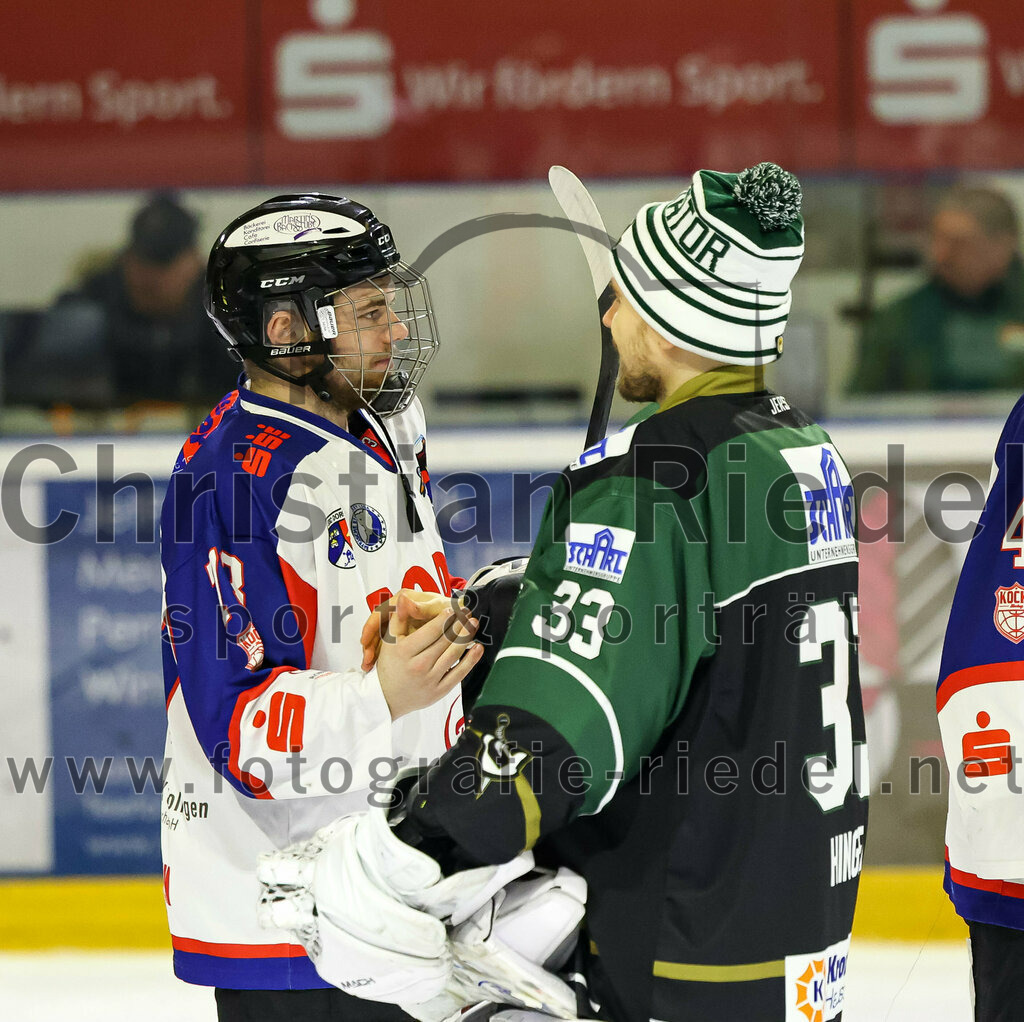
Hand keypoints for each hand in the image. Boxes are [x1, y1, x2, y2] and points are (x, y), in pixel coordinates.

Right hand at [376, 593, 483, 719]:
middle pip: (444, 641)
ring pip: (453, 654)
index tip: (453, 607)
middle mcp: (418, 666)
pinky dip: (471, 660)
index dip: (444, 618)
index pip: (429, 631)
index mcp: (405, 652)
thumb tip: (403, 597)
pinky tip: (478, 647)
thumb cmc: (390, 666)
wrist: (387, 698)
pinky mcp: (440, 691)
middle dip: (458, 623)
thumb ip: (398, 618)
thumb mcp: (389, 641)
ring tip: (473, 623)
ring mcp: (430, 680)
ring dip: (466, 636)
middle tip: (468, 611)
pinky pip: (459, 673)